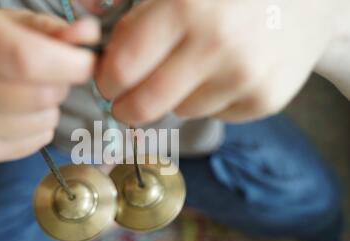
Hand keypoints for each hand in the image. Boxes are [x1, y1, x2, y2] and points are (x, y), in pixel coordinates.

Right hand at [0, 10, 99, 161]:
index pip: (28, 60)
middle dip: (62, 85)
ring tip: (32, 92)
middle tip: (52, 75)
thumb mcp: (17, 24)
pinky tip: (24, 113)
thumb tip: (89, 34)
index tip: (88, 63)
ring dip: (52, 107)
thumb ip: (56, 29)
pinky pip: (37, 142)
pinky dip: (42, 128)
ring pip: (44, 122)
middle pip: (40, 96)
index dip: (70, 64)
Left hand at [97, 0, 345, 124]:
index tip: (109, 81)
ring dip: (174, 96)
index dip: (106, 80)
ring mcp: (245, 77)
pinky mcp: (265, 100)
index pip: (122, 68)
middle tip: (127, 99)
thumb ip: (131, 6)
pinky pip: (213, 115)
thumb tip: (89, 24)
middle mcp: (217, 46)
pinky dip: (208, 99)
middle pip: (144, 105)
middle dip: (127, 106)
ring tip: (194, 67)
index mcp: (185, 7)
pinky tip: (223, 74)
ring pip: (179, 111)